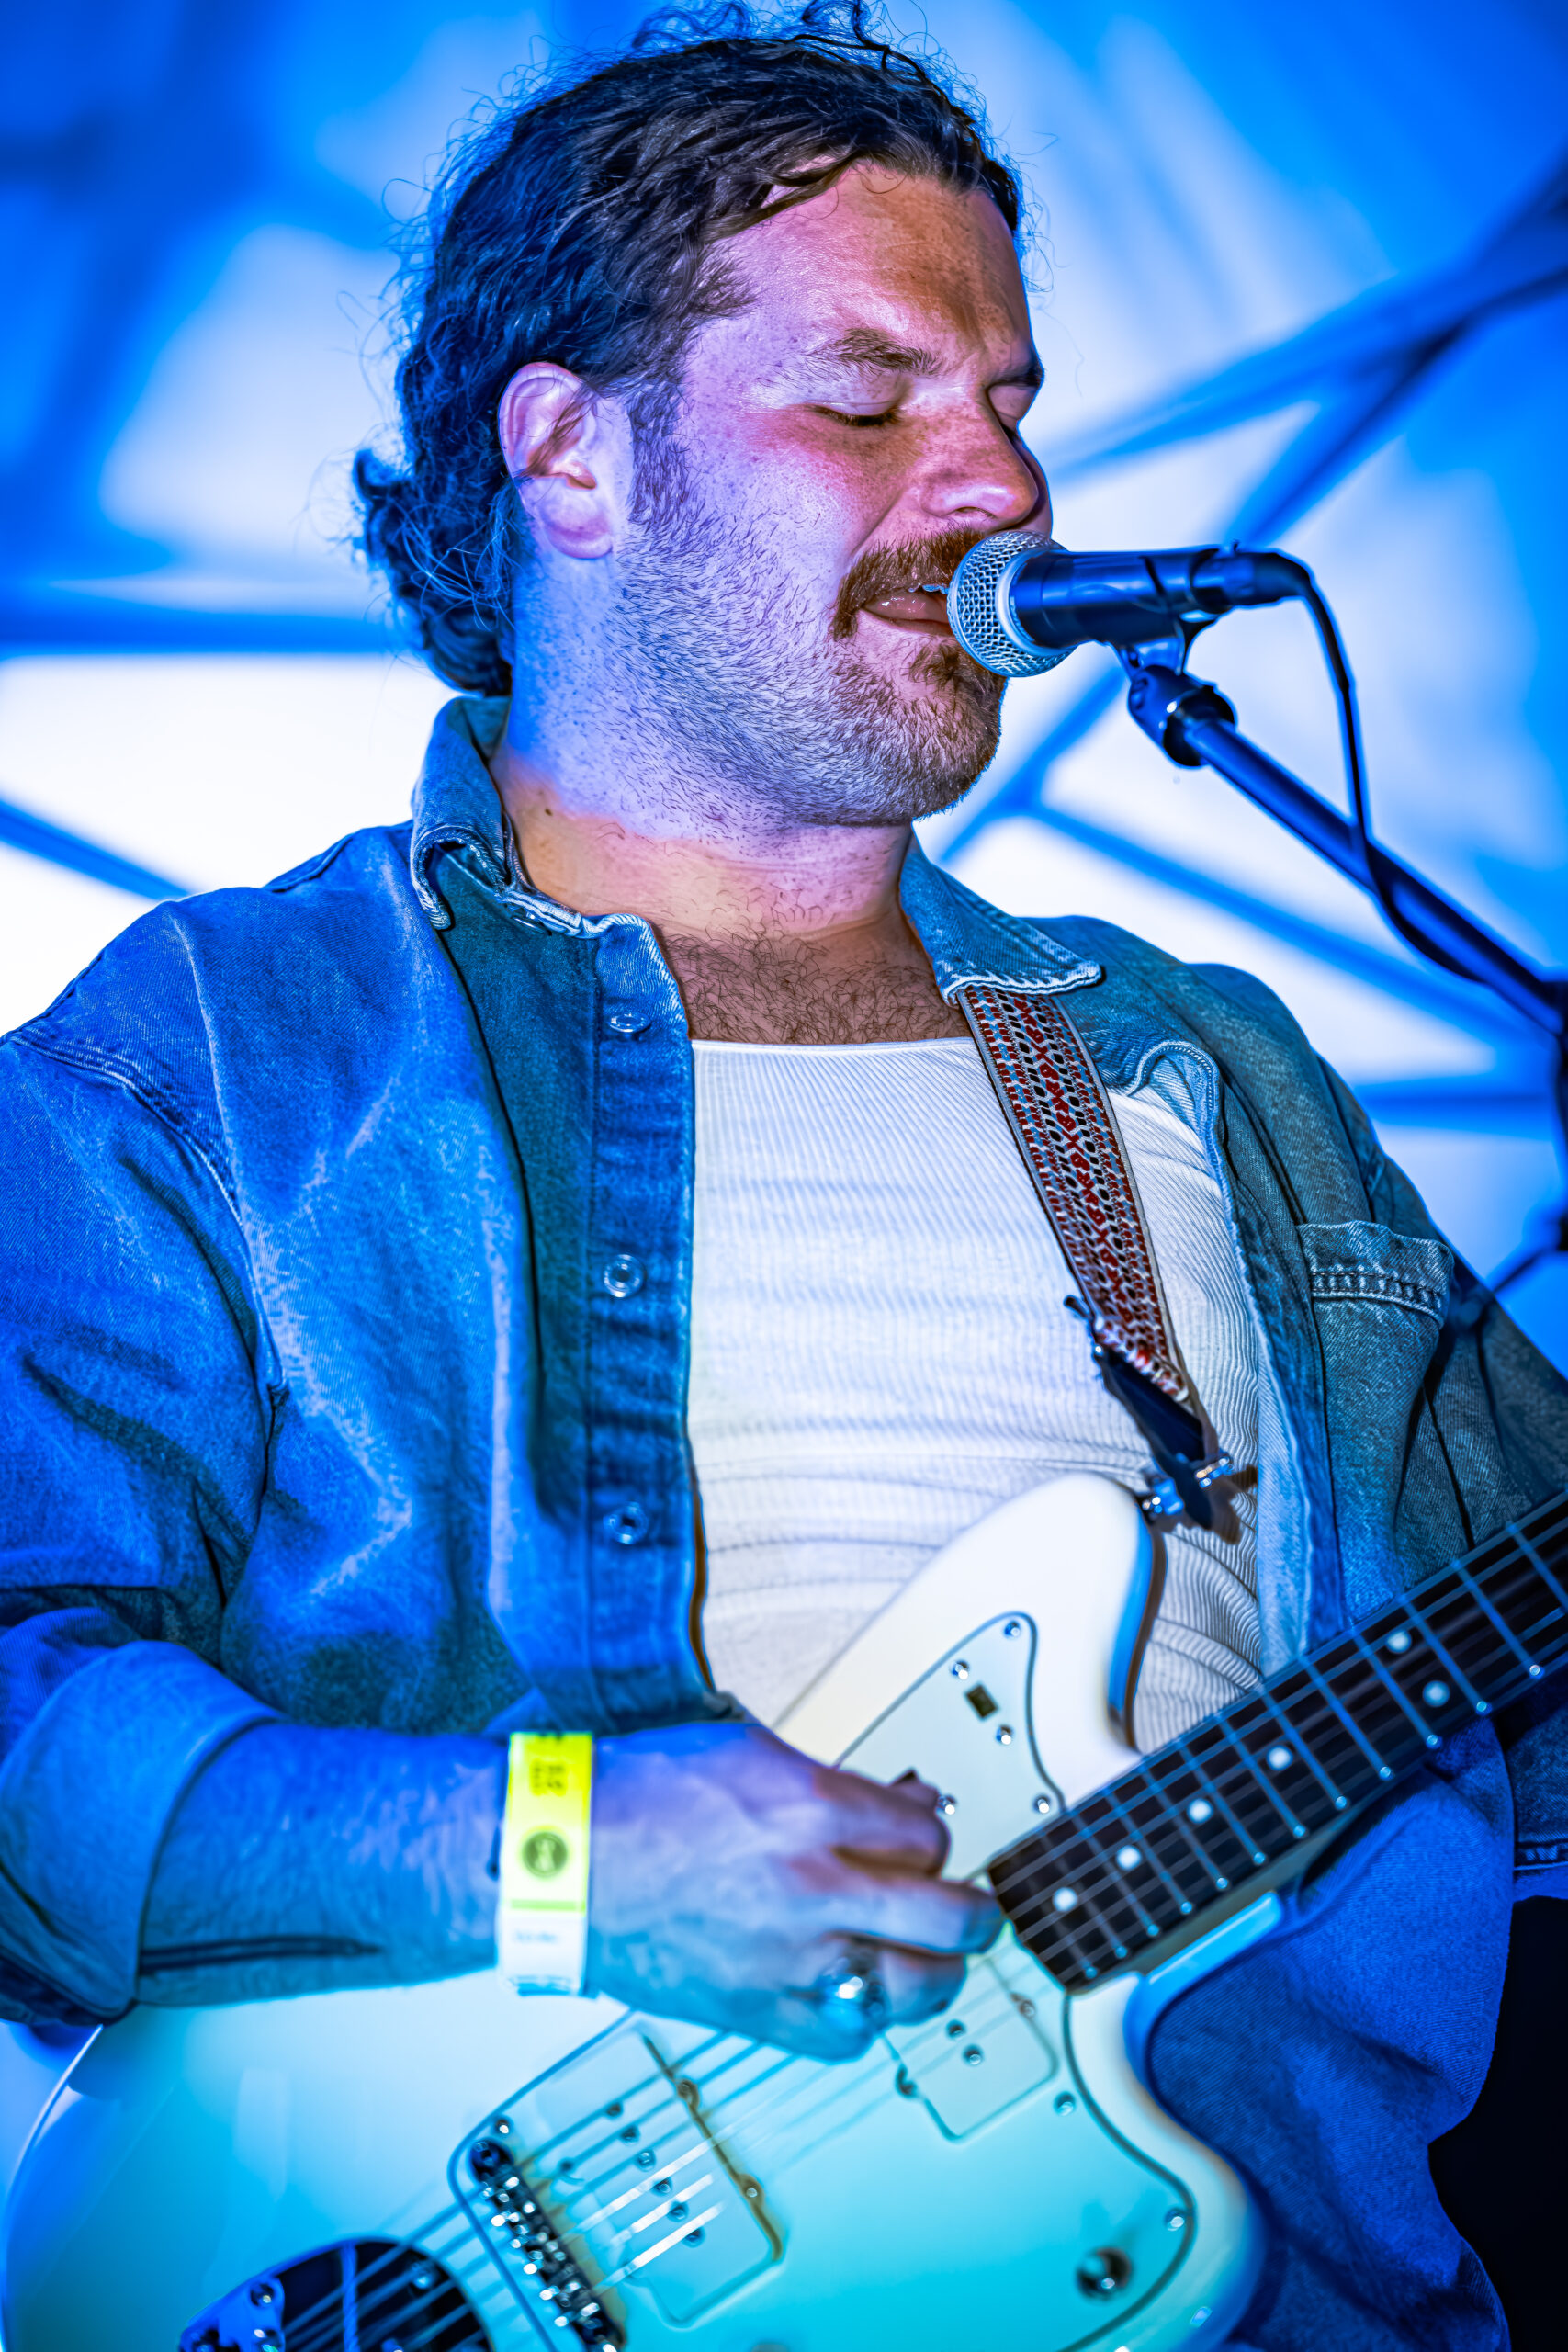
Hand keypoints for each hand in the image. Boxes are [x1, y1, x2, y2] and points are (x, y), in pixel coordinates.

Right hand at [585, 1719, 998, 2059]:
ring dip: (937, 1971)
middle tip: (971, 1909)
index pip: (928, 1833)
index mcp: (807, 1806)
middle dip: (973, 1911)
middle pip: (949, 1916)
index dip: (934, 1833)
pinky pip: (849, 2037)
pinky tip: (859, 1995)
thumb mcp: (748, 1751)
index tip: (925, 1836)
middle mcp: (808, 1885)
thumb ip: (838, 1784)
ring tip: (930, 1958)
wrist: (559, 1858)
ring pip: (917, 1987)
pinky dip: (867, 2020)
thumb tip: (907, 1803)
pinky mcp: (756, 2011)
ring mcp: (786, 1957)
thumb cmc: (636, 1797)